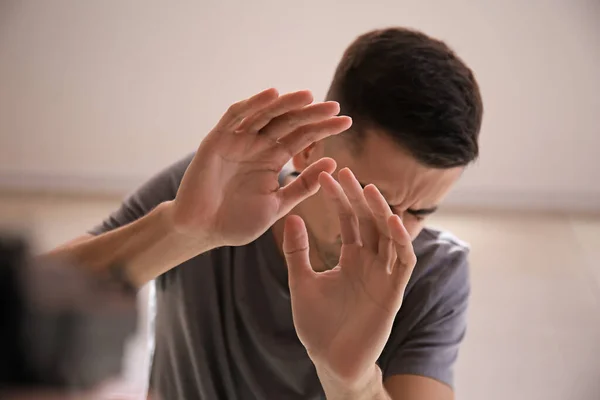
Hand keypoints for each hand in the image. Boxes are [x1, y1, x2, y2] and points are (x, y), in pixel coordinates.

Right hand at [170, 88, 351, 246]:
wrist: (202, 231)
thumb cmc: (238, 222)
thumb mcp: (278, 204)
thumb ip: (303, 186)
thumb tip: (333, 163)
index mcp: (272, 160)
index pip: (302, 138)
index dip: (323, 129)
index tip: (346, 122)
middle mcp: (257, 146)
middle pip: (288, 122)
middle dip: (311, 113)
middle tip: (334, 107)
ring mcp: (237, 141)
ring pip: (265, 114)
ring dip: (285, 103)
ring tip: (308, 96)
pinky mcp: (217, 140)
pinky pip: (235, 116)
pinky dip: (253, 104)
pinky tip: (272, 95)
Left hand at [283, 168, 416, 386]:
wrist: (330, 360)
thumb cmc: (317, 324)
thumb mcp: (301, 281)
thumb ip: (297, 252)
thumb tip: (291, 217)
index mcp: (351, 257)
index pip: (349, 219)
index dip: (339, 198)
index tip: (326, 176)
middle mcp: (371, 262)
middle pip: (369, 221)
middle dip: (358, 197)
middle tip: (345, 172)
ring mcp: (384, 275)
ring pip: (389, 235)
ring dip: (381, 211)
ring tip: (367, 189)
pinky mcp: (394, 292)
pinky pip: (404, 261)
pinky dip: (401, 240)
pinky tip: (390, 221)